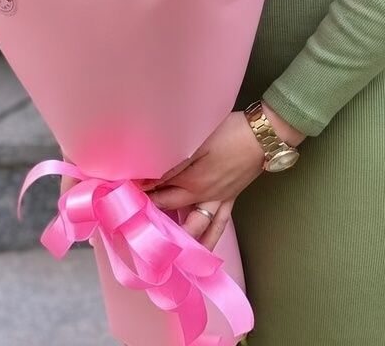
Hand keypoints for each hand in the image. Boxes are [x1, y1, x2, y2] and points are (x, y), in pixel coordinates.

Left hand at [140, 111, 268, 248]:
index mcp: (190, 177)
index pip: (159, 186)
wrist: (261, 136)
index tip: (122, 191)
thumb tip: (155, 172)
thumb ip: (177, 160)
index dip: (140, 188)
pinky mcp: (229, 199)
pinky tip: (201, 252)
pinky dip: (208, 240)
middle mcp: (201, 194)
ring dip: (177, 235)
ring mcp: (216, 199)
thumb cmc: (230, 132)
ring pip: (193, 225)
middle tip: (130, 216)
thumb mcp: (199, 140)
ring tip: (159, 247)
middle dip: (149, 210)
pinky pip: (218, 225)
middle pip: (170, 206)